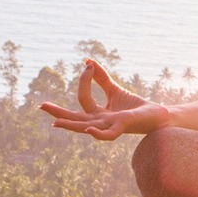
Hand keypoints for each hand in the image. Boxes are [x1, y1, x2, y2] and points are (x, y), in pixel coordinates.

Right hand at [39, 58, 170, 140]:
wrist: (157, 116)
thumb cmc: (135, 107)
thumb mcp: (115, 90)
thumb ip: (102, 78)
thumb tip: (88, 62)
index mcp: (98, 114)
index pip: (83, 98)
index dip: (84, 80)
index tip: (89, 65)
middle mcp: (100, 122)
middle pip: (75, 119)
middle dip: (58, 113)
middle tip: (40, 106)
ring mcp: (110, 126)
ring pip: (87, 127)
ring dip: (71, 125)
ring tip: (55, 123)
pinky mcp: (123, 127)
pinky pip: (109, 135)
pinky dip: (99, 134)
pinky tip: (90, 130)